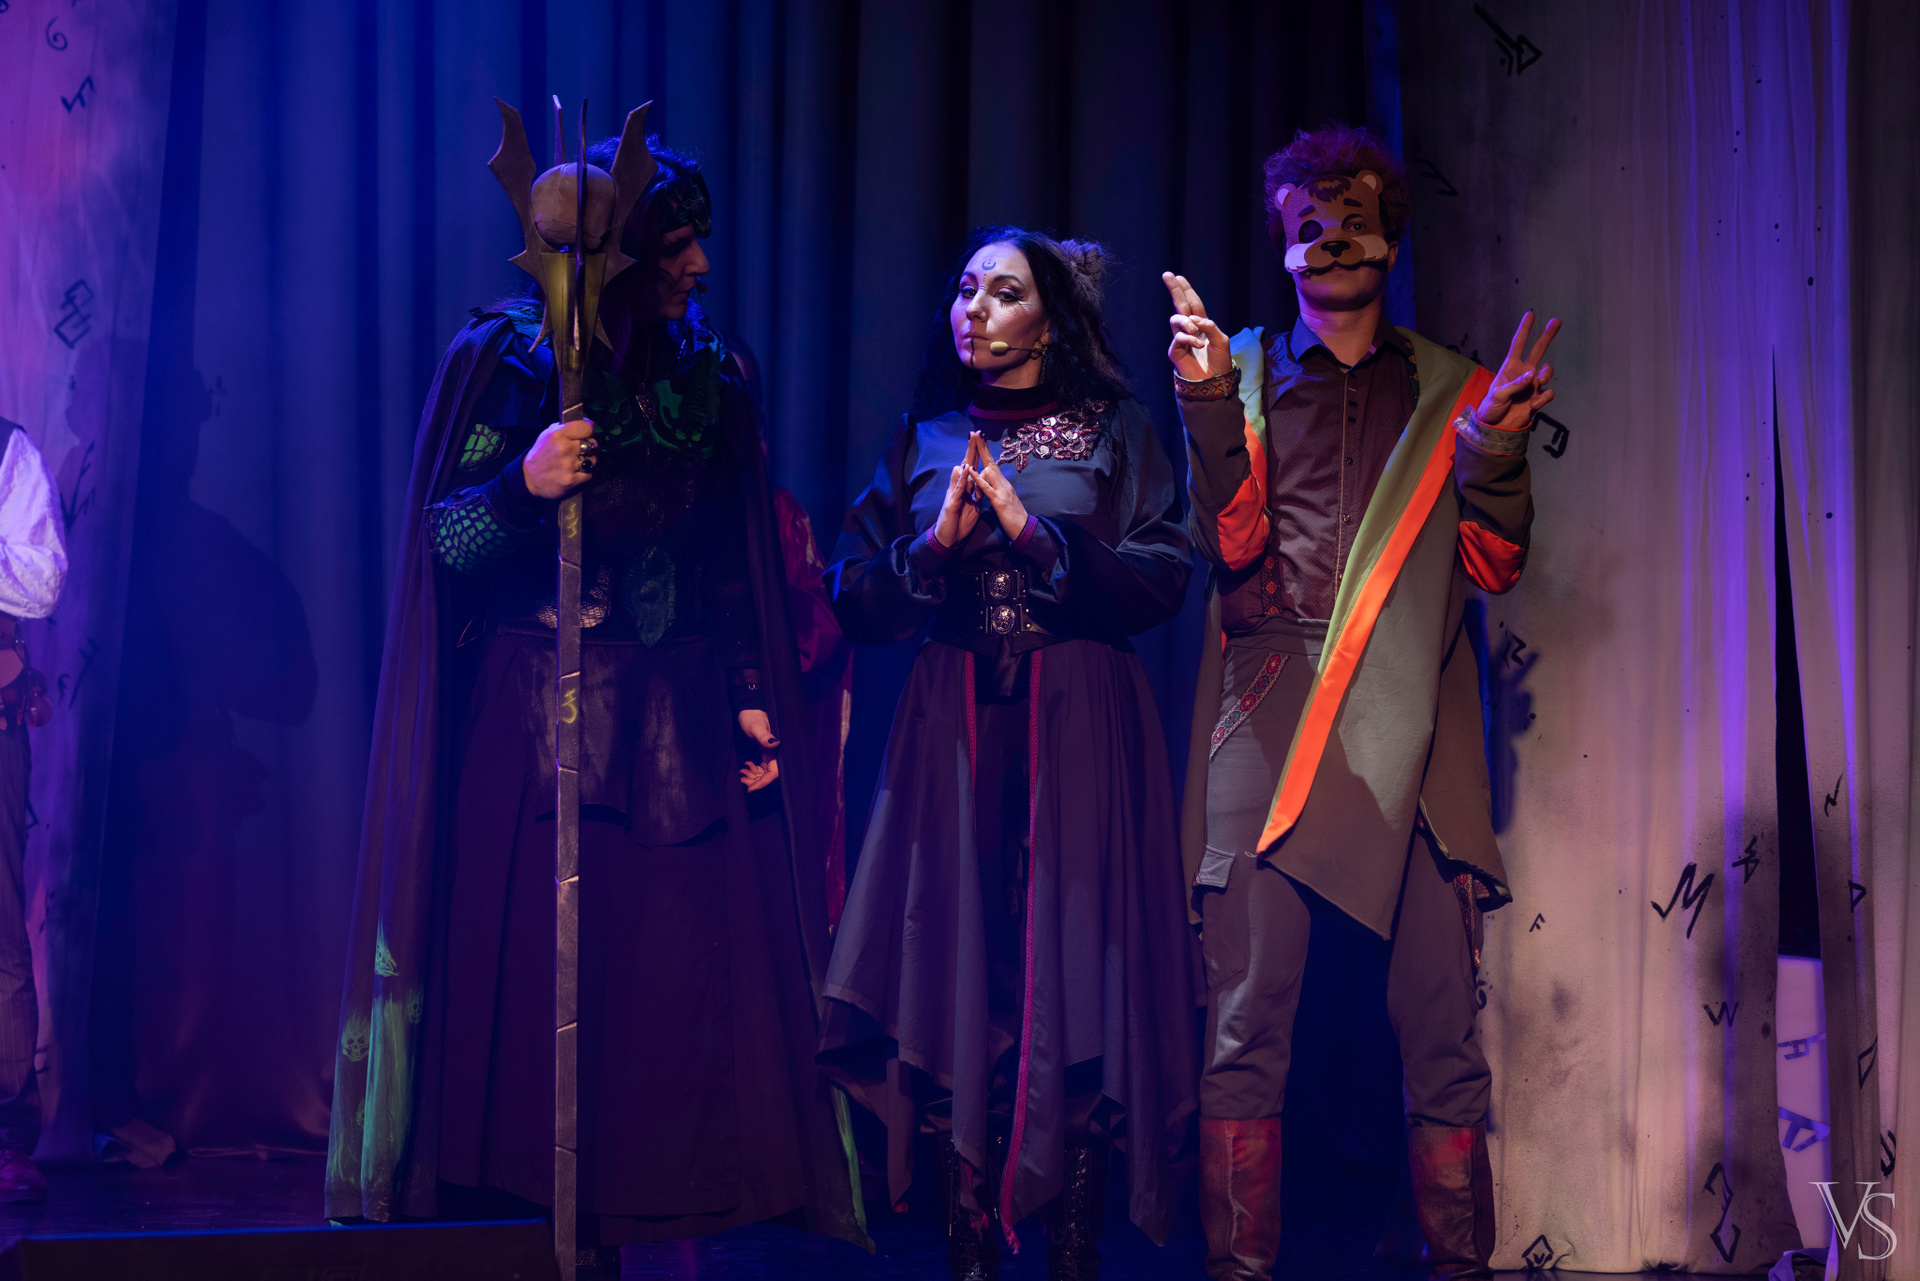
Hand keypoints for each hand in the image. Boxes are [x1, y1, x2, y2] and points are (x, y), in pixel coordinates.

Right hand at [524, 418, 598, 498]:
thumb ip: (567, 428)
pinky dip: (584, 473)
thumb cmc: (541, 454)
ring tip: (577, 461)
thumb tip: (588, 423)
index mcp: (558, 434)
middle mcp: (564, 448)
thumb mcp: (549, 434)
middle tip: (581, 450)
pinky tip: (574, 471)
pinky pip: (589, 473)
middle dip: (590, 446)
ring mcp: (568, 465)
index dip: (589, 430)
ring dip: (588, 460)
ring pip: (593, 459)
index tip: (587, 433)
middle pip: (593, 443)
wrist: (530, 477)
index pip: (587, 427)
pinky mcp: (572, 480)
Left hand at [737, 709, 780, 791]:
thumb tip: (774, 743)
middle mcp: (776, 753)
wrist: (749, 711)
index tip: (751, 788)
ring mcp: (771, 754)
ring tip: (742, 774)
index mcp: (778, 749)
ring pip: (764, 772)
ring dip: (753, 776)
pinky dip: (753, 770)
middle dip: (756, 780)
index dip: (764, 782)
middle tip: (743, 781)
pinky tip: (745, 768)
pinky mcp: (765, 753)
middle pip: (768, 775)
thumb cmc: (753, 717)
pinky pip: (761, 767)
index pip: (774, 772)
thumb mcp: (757, 726)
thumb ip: (765, 735)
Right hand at [931, 434, 986, 548]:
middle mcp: (958, 487)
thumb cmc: (959, 522)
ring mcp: (953, 493)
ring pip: (960, 473)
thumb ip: (974, 493)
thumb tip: (979, 482)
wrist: (948, 538)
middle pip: (966, 465)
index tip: (983, 440)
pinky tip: (965, 468)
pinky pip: (958, 488)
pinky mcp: (951, 503)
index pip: (973, 468)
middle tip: (975, 432)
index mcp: (965, 489)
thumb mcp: (971, 506)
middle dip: (971, 449)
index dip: (978, 455)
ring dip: (966, 458)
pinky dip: (962, 478)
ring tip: (971, 444)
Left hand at [967, 445, 1029, 541]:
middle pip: (991, 461)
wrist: (1025, 529)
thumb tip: (989, 480)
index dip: (985, 452)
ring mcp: (1002, 491)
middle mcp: (1003, 483)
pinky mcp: (999, 501)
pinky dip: (978, 478)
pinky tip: (971, 471)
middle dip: (982, 447)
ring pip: (989, 471)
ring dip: (979, 461)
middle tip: (975, 432)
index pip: (992, 464)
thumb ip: (996, 488)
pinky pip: (987, 487)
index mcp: (1003, 483)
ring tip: (973, 447)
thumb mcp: (1003, 499)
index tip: (979, 438)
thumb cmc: (1013, 516)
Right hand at [1163, 272, 1231, 379]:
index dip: (1186, 290)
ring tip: (1196, 331)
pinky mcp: (1175, 350)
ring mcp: (1181, 339)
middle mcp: (1190, 329)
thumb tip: (1193, 319)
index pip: (1193, 303)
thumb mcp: (1222, 340)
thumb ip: (1209, 326)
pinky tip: (1199, 345)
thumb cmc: (1219, 362)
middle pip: (1180, 305)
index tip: (1178, 277)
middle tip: (1167, 275)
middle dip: (1174, 289)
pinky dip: (1190, 339)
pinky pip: (1179, 337)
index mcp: (1202, 324)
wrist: (1213, 381)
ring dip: (1186, 322)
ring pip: (1177, 319)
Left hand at [1476, 312, 1561, 430]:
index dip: (1524, 330)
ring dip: (1547, 372)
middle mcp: (1523, 373)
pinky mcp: (1538, 399)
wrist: (1496, 428)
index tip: (1530, 314)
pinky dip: (1544, 398)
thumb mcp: (1497, 396)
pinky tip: (1533, 405)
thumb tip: (1532, 375)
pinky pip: (1548, 394)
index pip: (1518, 344)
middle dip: (1547, 336)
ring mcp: (1532, 385)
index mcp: (1510, 367)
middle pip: (1538, 350)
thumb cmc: (1491, 408)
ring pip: (1548, 371)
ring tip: (1540, 379)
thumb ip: (1514, 385)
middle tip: (1557, 321)